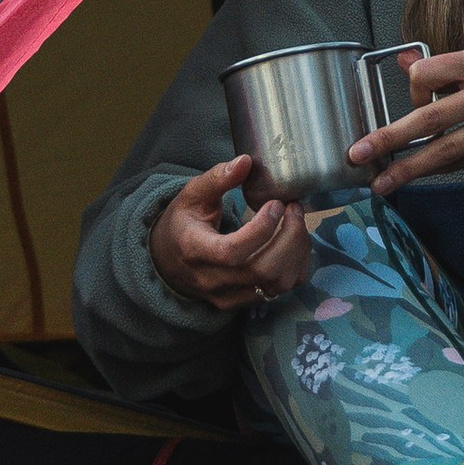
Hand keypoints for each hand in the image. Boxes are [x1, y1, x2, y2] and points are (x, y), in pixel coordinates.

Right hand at [149, 158, 312, 311]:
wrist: (167, 261)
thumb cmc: (183, 222)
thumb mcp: (192, 195)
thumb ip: (217, 178)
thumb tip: (245, 161)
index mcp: (195, 250)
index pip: (232, 252)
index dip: (261, 230)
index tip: (276, 204)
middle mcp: (212, 280)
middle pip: (262, 271)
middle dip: (289, 239)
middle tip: (294, 208)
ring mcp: (228, 295)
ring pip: (275, 285)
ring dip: (296, 252)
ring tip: (296, 222)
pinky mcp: (242, 302)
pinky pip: (280, 291)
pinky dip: (296, 268)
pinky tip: (294, 243)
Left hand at [348, 45, 463, 195]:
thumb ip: (448, 65)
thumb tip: (402, 62)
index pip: (428, 73)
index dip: (412, 88)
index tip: (415, 96)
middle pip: (429, 116)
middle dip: (389, 138)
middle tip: (358, 153)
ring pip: (444, 150)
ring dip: (408, 169)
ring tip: (380, 184)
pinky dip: (439, 170)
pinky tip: (419, 177)